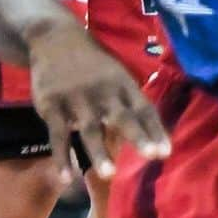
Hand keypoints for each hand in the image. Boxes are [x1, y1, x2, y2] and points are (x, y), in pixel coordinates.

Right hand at [28, 18, 169, 182]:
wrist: (54, 39)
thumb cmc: (91, 64)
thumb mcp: (114, 75)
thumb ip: (128, 103)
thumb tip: (149, 135)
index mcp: (122, 84)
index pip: (143, 108)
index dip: (155, 130)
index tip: (166, 153)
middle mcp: (103, 91)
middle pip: (122, 115)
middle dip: (137, 135)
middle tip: (151, 155)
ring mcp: (76, 98)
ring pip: (90, 127)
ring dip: (99, 151)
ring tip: (108, 174)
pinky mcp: (52, 104)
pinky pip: (58, 135)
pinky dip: (61, 157)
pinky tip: (66, 178)